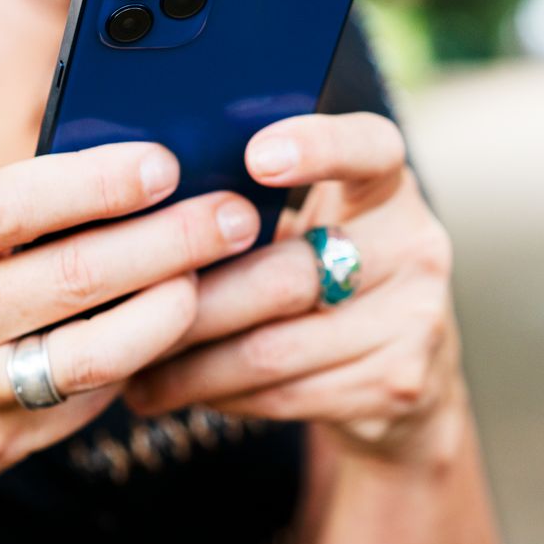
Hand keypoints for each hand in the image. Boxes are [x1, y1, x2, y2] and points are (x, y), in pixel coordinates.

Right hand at [0, 143, 260, 537]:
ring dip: (172, 308)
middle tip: (232, 214)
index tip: (164, 162)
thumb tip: (111, 175)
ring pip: (97, 352)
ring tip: (213, 273)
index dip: (98, 182)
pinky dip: (136, 357)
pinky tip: (166, 326)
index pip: (9, 205)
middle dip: (170, 241)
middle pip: (74, 278)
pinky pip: (89, 398)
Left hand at [125, 113, 464, 461]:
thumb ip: (254, 205)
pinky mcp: (395, 382)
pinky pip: (284, 393)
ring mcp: (414, 318)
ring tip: (130, 363)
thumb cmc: (322, 274)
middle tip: (128, 306)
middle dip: (197, 296)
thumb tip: (144, 202)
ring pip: (273, 347)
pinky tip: (175, 390)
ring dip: (189, 362)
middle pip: (289, 272)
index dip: (317, 148)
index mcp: (387, 186)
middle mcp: (415, 245)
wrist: (405, 374)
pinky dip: (218, 395)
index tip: (255, 157)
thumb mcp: (310, 223)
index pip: (369, 148)